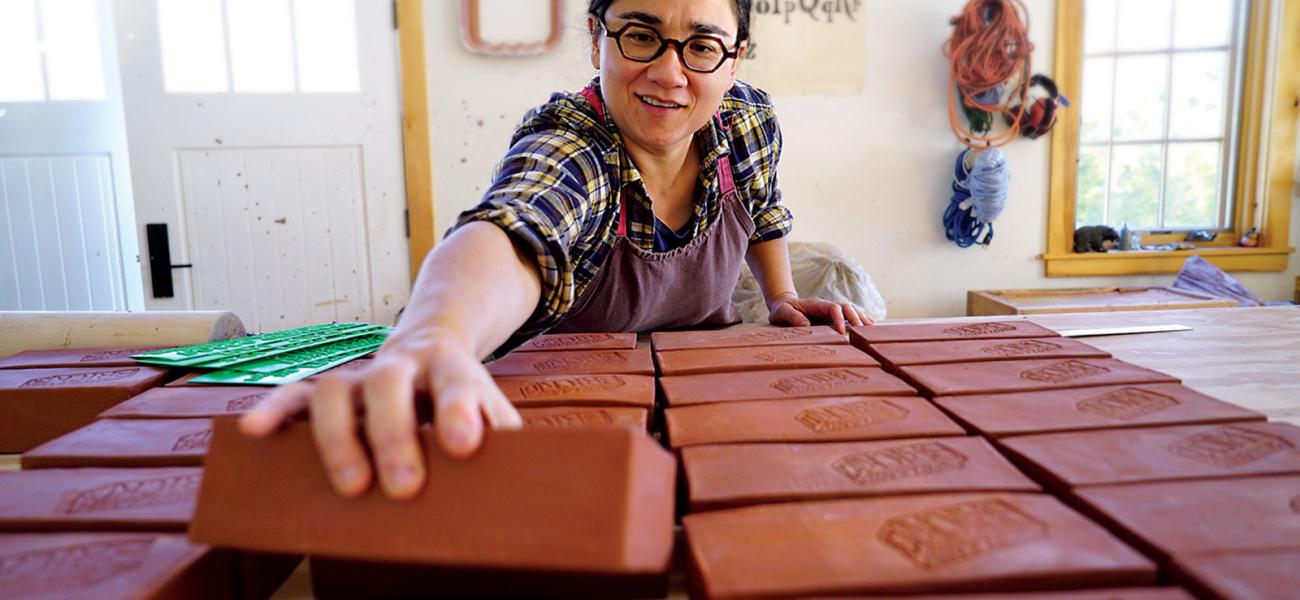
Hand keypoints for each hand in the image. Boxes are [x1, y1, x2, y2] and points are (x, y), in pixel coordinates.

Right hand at [239, 327, 521, 500]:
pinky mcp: (325, 390)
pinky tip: (254, 432)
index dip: (457, 412)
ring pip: (335, 390)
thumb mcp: (492, 408)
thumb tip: (522, 476)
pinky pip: (295, 395)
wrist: (433, 349)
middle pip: (388, 386)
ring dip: (338, 438)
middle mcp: (400, 366)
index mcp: (450, 367)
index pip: (455, 383)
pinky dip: (273, 410)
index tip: (464, 446)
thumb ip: (502, 433)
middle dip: (394, 436)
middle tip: (405, 488)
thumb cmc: (464, 398)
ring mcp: (358, 377)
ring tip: (352, 486)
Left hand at [768, 294, 873, 333]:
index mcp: (816, 304)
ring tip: (872, 331)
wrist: (783, 305)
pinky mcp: (833, 317)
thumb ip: (792, 317)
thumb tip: (806, 325)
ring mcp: (831, 311)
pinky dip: (860, 320)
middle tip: (863, 333)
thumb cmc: (782, 310)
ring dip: (861, 319)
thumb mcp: (781, 313)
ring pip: (851, 311)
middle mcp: (826, 305)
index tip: (841, 332)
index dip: (839, 318)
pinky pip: (850, 317)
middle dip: (856, 318)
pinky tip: (870, 328)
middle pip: (846, 307)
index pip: (833, 307)